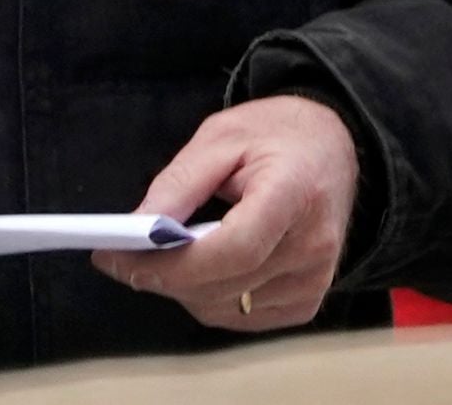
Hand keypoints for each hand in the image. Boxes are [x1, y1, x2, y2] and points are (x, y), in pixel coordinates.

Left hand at [96, 94, 359, 331]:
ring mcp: (315, 279)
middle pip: (222, 285)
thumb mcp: (221, 136)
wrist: (334, 147)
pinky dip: (209, 299)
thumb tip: (134, 233)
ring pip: (223, 308)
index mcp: (295, 192)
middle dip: (161, 276)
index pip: (234, 249)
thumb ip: (178, 185)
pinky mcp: (307, 301)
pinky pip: (241, 317)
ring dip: (182, 289)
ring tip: (164, 255)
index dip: (172, 263)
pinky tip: (203, 267)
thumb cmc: (276, 135)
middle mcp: (314, 245)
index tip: (117, 256)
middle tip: (120, 255)